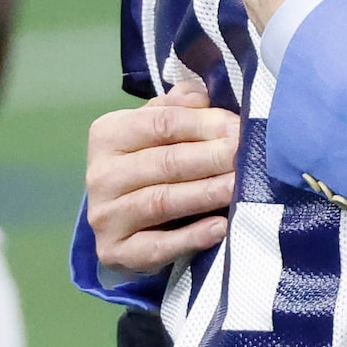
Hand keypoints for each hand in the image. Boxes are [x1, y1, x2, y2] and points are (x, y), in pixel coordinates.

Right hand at [84, 81, 240, 273]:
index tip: (238, 128)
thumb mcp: (156, 131)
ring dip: (205, 193)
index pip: (161, 122)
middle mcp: (100, 174)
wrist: (124, 224)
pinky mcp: (114, 252)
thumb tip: (201, 94)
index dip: (204, 124)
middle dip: (211, 157)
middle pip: (164, 162)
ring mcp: (105, 216)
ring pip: (161, 201)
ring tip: (239, 186)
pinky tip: (220, 227)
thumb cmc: (149, 165)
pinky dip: (191, 237)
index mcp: (108, 134)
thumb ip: (177, 109)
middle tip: (246, 156)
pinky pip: (158, 246)